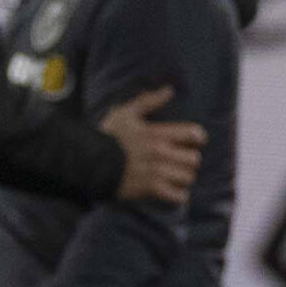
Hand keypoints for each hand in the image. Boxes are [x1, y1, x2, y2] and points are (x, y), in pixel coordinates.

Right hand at [99, 87, 205, 205]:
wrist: (88, 163)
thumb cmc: (106, 138)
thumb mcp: (124, 114)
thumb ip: (148, 101)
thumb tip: (169, 90)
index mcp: (157, 134)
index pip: (194, 134)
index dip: (197, 138)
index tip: (192, 142)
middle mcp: (160, 153)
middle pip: (194, 159)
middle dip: (188, 161)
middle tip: (178, 162)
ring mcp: (156, 172)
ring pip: (188, 177)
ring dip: (182, 178)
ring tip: (173, 178)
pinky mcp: (150, 189)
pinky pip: (178, 196)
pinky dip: (178, 196)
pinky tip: (170, 192)